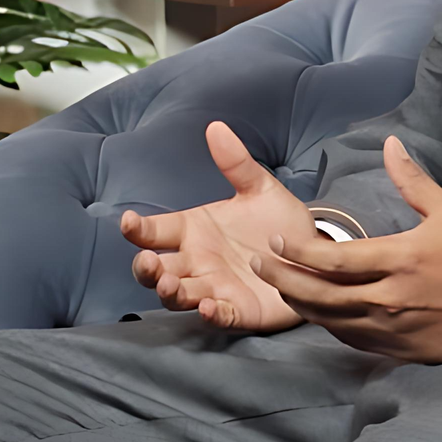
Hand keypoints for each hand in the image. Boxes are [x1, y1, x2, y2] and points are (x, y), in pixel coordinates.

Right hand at [121, 121, 316, 332]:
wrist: (313, 253)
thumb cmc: (278, 222)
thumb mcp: (260, 188)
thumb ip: (237, 162)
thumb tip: (216, 126)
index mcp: (195, 231)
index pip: (156, 230)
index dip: (139, 229)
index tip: (128, 221)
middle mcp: (198, 261)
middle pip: (157, 269)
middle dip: (146, 269)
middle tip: (148, 261)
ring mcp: (215, 287)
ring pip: (179, 295)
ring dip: (170, 291)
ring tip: (168, 283)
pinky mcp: (238, 310)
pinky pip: (219, 315)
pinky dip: (211, 313)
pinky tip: (208, 306)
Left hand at [250, 136, 441, 363]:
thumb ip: (412, 180)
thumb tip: (390, 144)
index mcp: (400, 260)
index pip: (335, 259)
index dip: (299, 250)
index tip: (277, 238)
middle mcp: (387, 298)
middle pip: (319, 294)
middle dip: (283, 278)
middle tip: (259, 262)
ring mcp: (387, 328)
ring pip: (327, 319)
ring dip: (298, 302)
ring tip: (276, 284)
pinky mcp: (391, 349)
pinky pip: (346, 337)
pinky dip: (325, 322)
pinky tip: (313, 308)